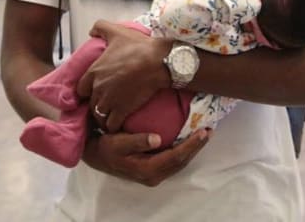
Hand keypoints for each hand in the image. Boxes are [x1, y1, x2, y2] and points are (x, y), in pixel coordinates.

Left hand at [76, 20, 171, 132]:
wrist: (158, 62)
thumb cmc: (138, 46)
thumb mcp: (118, 32)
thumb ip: (101, 27)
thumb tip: (91, 31)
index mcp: (94, 72)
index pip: (81, 89)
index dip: (87, 91)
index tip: (95, 92)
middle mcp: (98, 88)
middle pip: (90, 104)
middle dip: (96, 105)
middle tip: (105, 105)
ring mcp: (109, 101)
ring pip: (99, 117)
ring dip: (104, 118)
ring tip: (112, 117)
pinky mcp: (122, 110)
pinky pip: (112, 125)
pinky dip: (114, 127)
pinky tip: (119, 124)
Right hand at [83, 129, 210, 186]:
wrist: (95, 155)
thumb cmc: (106, 147)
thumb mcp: (118, 142)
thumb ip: (137, 141)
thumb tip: (157, 139)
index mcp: (147, 169)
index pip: (176, 157)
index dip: (192, 145)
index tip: (204, 132)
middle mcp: (153, 175)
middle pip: (182, 161)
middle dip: (197, 147)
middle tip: (209, 130)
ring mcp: (153, 174)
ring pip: (179, 162)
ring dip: (192, 149)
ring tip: (204, 134)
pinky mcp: (152, 169)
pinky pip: (173, 160)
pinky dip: (184, 150)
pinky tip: (189, 139)